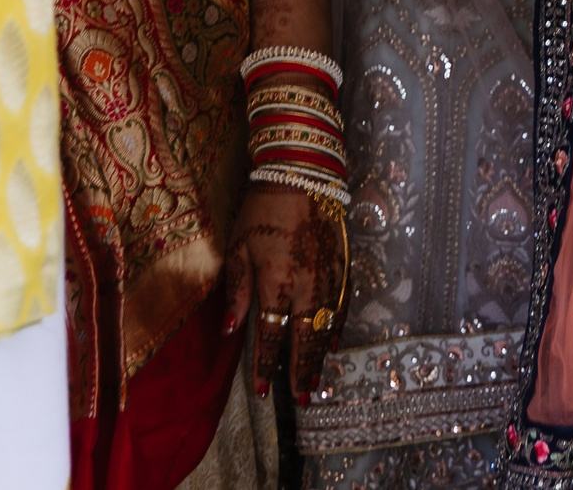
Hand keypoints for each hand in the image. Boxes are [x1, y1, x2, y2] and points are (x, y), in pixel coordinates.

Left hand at [223, 182, 348, 401]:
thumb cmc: (262, 211)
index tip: (263, 390)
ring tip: (316, 381)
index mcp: (277, 282)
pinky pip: (342, 303)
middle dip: (300, 370)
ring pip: (326, 324)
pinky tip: (334, 342)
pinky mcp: (341, 263)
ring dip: (320, 355)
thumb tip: (231, 330)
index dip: (267, 365)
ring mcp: (328, 275)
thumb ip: (237, 291)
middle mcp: (306, 284)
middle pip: (304, 337)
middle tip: (300, 397)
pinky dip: (338, 326)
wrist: (301, 175)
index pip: (272, 334)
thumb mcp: (239, 248)